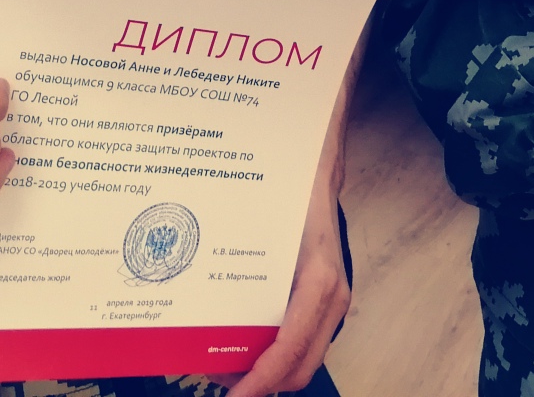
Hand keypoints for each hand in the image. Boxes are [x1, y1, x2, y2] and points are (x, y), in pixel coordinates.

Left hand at [215, 137, 349, 395]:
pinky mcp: (324, 294)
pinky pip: (302, 337)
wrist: (320, 159)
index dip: (260, 381)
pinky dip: (274, 350)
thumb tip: (200, 293)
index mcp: (318, 283)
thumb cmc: (293, 186)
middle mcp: (332, 298)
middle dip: (258, 383)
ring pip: (302, 357)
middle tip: (215, 379)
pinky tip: (241, 336)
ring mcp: (332, 298)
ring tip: (221, 362)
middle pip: (300, 368)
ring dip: (265, 370)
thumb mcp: (267, 221)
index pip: (291, 351)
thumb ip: (242, 258)